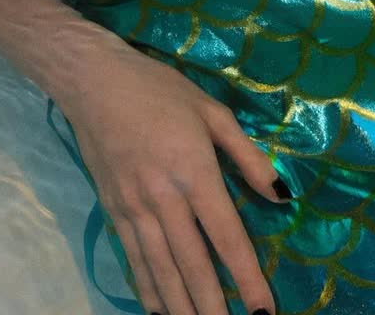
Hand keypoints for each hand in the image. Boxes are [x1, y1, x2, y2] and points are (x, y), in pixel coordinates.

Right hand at [58, 40, 288, 314]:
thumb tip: (280, 195)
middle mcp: (163, 198)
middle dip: (214, 307)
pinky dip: (148, 290)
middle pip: (193, 264)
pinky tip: (159, 310)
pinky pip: (134, 259)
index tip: (264, 309)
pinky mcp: (113, 211)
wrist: (94, 81)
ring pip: (161, 270)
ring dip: (182, 307)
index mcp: (193, 171)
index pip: (226, 235)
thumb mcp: (211, 110)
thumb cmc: (159, 90)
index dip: (247, 277)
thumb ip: (247, 155)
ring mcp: (134, 208)